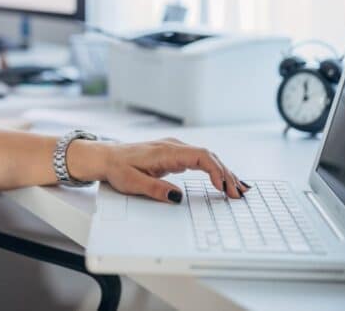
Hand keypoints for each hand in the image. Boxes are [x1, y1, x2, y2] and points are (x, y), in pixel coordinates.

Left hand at [71, 138, 248, 202]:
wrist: (106, 157)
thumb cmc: (117, 168)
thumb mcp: (132, 182)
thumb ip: (154, 189)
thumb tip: (177, 197)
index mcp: (166, 151)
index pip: (200, 156)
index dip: (215, 170)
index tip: (223, 187)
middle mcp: (174, 147)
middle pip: (209, 156)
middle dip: (226, 174)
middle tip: (238, 194)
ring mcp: (175, 149)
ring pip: (207, 157)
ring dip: (223, 172)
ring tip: (238, 189)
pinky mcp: (175, 155)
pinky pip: (200, 160)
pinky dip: (214, 170)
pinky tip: (224, 180)